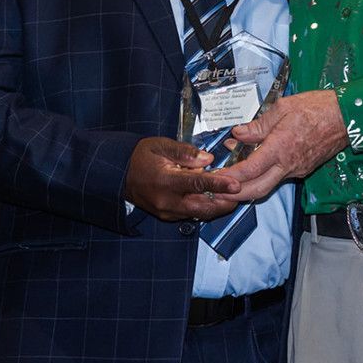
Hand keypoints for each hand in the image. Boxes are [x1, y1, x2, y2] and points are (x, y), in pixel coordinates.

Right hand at [124, 137, 241, 221]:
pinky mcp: (168, 217)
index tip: (236, 185)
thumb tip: (208, 159)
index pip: (197, 184)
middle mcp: (167, 201)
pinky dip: (205, 207)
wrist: (120, 175)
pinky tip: (215, 198)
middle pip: (203, 207)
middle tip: (241, 194)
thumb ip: (185, 153)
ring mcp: (167, 212)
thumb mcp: (161, 145)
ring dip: (217, 206)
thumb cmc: (141, 157)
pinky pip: (191, 215)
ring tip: (233, 196)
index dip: (219, 185)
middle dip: (225, 203)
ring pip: (199, 214)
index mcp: (165, 181)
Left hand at [217, 89, 347, 200]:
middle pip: (257, 190)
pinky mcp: (303, 169)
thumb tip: (239, 133)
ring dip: (248, 188)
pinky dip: (263, 178)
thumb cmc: (317, 107)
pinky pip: (279, 178)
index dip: (230, 176)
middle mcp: (288, 165)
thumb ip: (258, 124)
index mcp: (280, 148)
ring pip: (268, 186)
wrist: (346, 117)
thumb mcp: (283, 108)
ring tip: (231, 182)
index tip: (215, 177)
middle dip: (235, 195)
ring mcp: (297, 170)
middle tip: (218, 192)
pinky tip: (254, 168)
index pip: (249, 170)